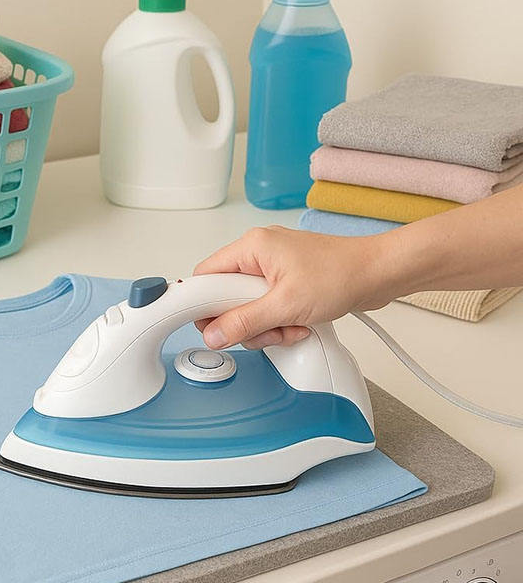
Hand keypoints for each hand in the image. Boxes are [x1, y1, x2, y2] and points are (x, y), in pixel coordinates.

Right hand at [194, 226, 391, 349]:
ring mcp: (272, 269)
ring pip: (247, 307)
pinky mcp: (286, 282)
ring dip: (265, 326)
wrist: (380, 273)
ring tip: (289, 327)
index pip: (204, 277)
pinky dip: (279, 322)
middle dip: (244, 322)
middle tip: (264, 329)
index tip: (210, 328)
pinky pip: (267, 308)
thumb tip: (215, 334)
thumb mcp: (286, 306)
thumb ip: (245, 322)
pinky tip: (298, 325)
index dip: (202, 306)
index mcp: (251, 248)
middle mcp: (258, 254)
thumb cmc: (342, 274)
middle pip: (225, 297)